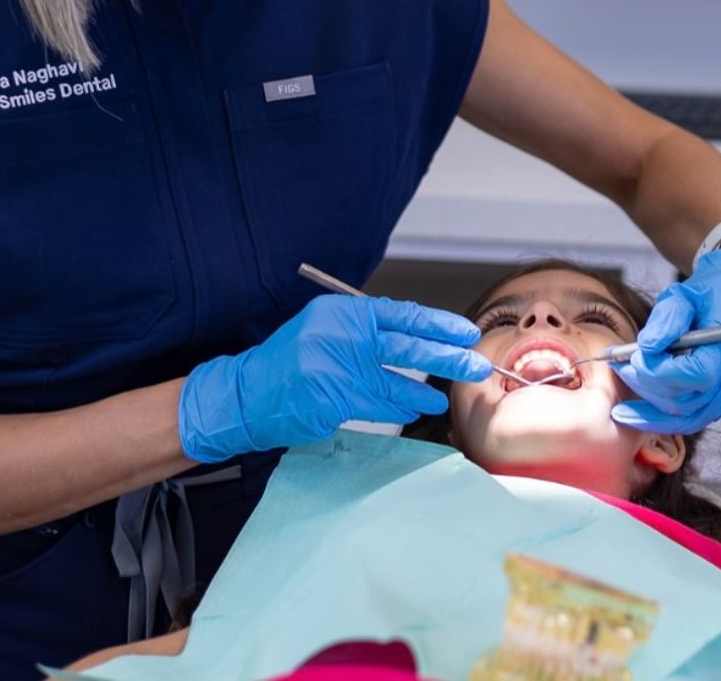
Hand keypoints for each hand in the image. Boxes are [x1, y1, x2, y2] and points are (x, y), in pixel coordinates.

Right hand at [178, 294, 491, 461]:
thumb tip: (416, 336)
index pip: (401, 314)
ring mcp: (338, 369)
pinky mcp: (334, 400)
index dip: (437, 324)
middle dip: (447, 355)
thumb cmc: (288, 362)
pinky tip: (417, 408)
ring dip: (426, 389)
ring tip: (446, 393)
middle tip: (475, 362)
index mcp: (342, 312)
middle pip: (407, 345)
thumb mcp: (324, 328)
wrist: (245, 393)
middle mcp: (342, 335)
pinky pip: (379, 406)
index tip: (464, 332)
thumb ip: (364, 330)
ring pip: (397, 381)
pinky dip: (401, 408)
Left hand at [612, 250, 720, 434]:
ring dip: (653, 412)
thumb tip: (647, 347)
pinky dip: (668, 415)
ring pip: (693, 418)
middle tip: (621, 369)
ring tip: (623, 400)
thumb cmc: (716, 291)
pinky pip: (698, 417)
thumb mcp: (686, 292)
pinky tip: (643, 408)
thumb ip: (667, 318)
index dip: (661, 372)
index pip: (698, 374)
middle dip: (649, 388)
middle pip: (691, 401)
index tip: (634, 358)